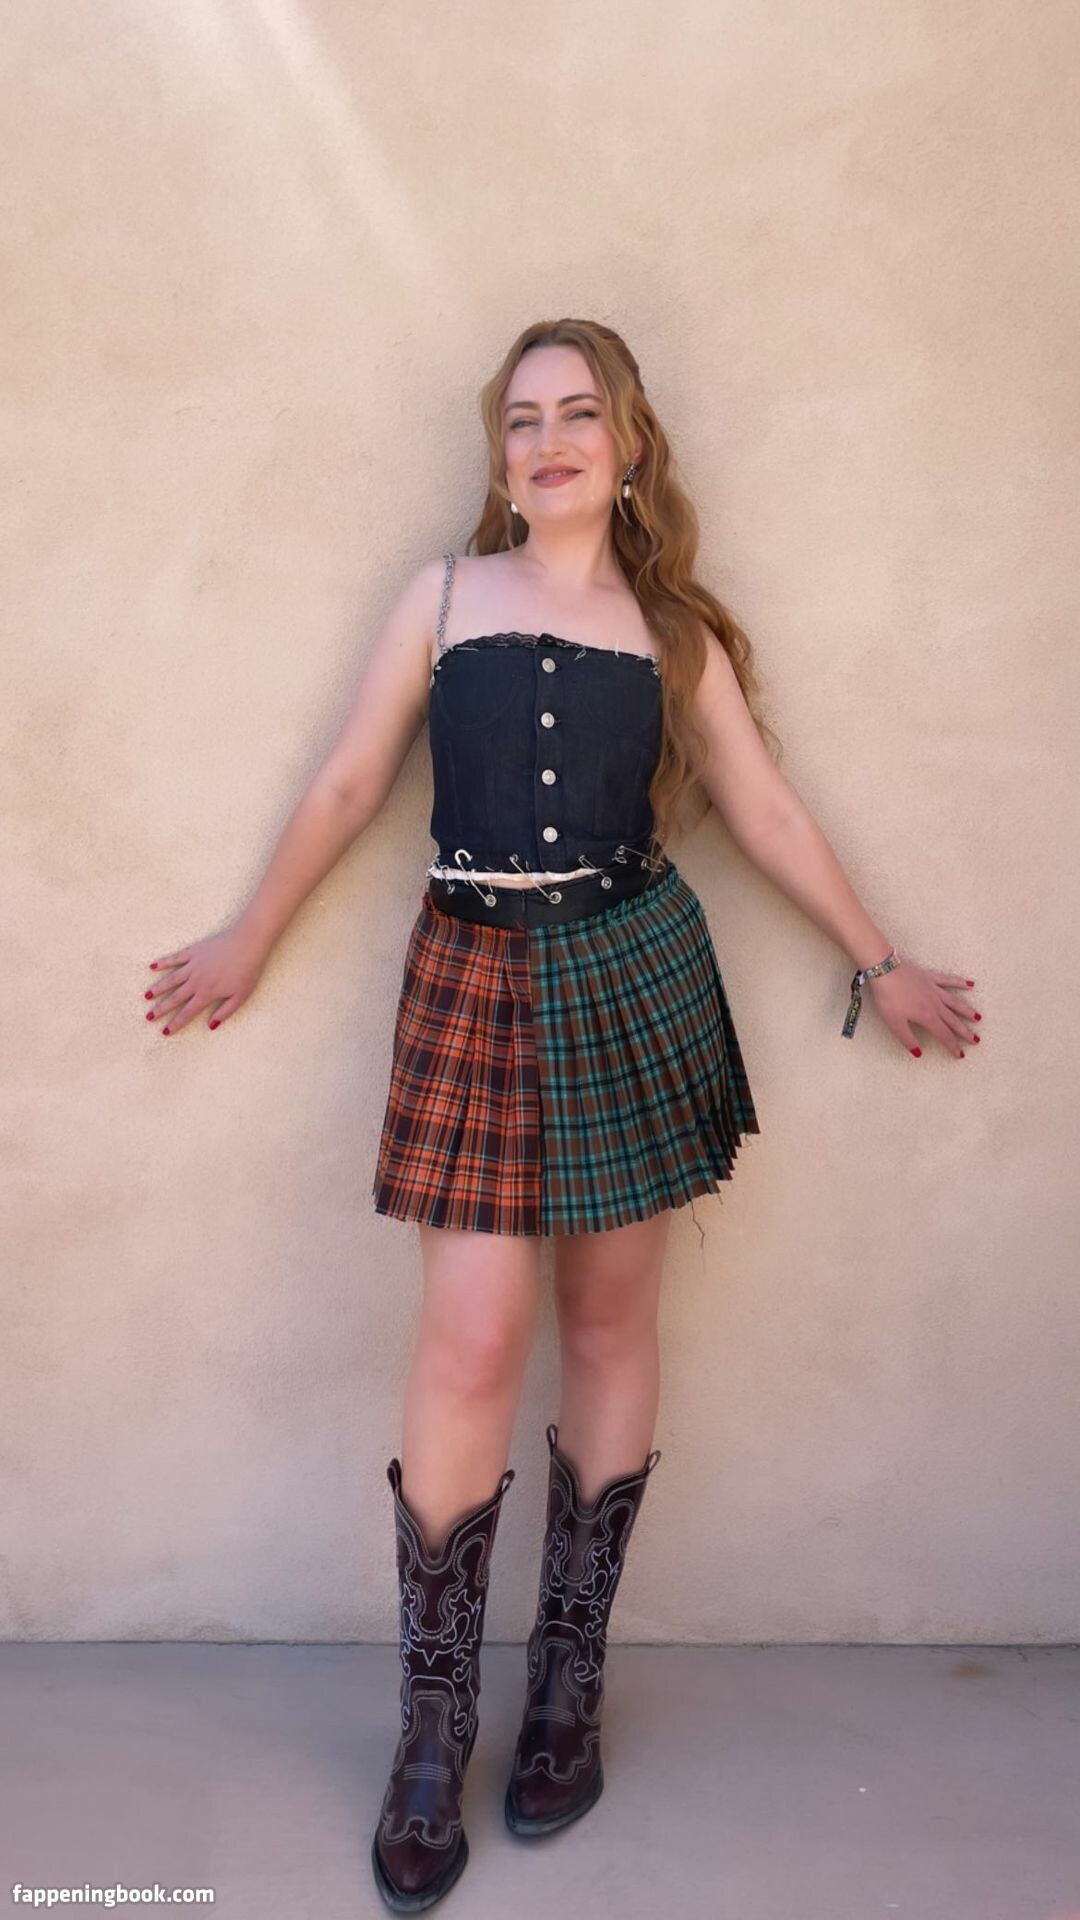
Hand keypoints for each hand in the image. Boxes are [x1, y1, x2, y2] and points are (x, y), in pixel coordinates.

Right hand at [142, 923, 268, 1035]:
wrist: (248, 944)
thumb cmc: (248, 971)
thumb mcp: (241, 997)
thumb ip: (225, 1012)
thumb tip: (210, 1026)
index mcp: (207, 994)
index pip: (187, 1012)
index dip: (175, 1023)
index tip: (165, 1031)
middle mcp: (196, 981)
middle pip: (174, 998)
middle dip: (161, 1009)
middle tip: (148, 1017)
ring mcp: (193, 965)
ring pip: (171, 979)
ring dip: (158, 988)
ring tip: (146, 996)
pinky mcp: (194, 951)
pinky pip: (175, 958)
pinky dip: (163, 962)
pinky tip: (152, 966)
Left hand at [866, 959, 980, 1059]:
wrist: (885, 971)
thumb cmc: (888, 998)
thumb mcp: (894, 1023)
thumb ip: (908, 1039)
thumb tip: (919, 1053)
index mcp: (927, 1017)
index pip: (944, 1035)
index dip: (952, 1046)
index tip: (960, 1054)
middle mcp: (935, 1004)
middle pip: (953, 1021)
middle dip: (965, 1032)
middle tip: (976, 1040)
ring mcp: (934, 990)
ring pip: (955, 1003)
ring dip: (967, 1011)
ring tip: (978, 1018)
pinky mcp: (930, 977)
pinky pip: (949, 981)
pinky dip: (960, 982)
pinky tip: (971, 984)